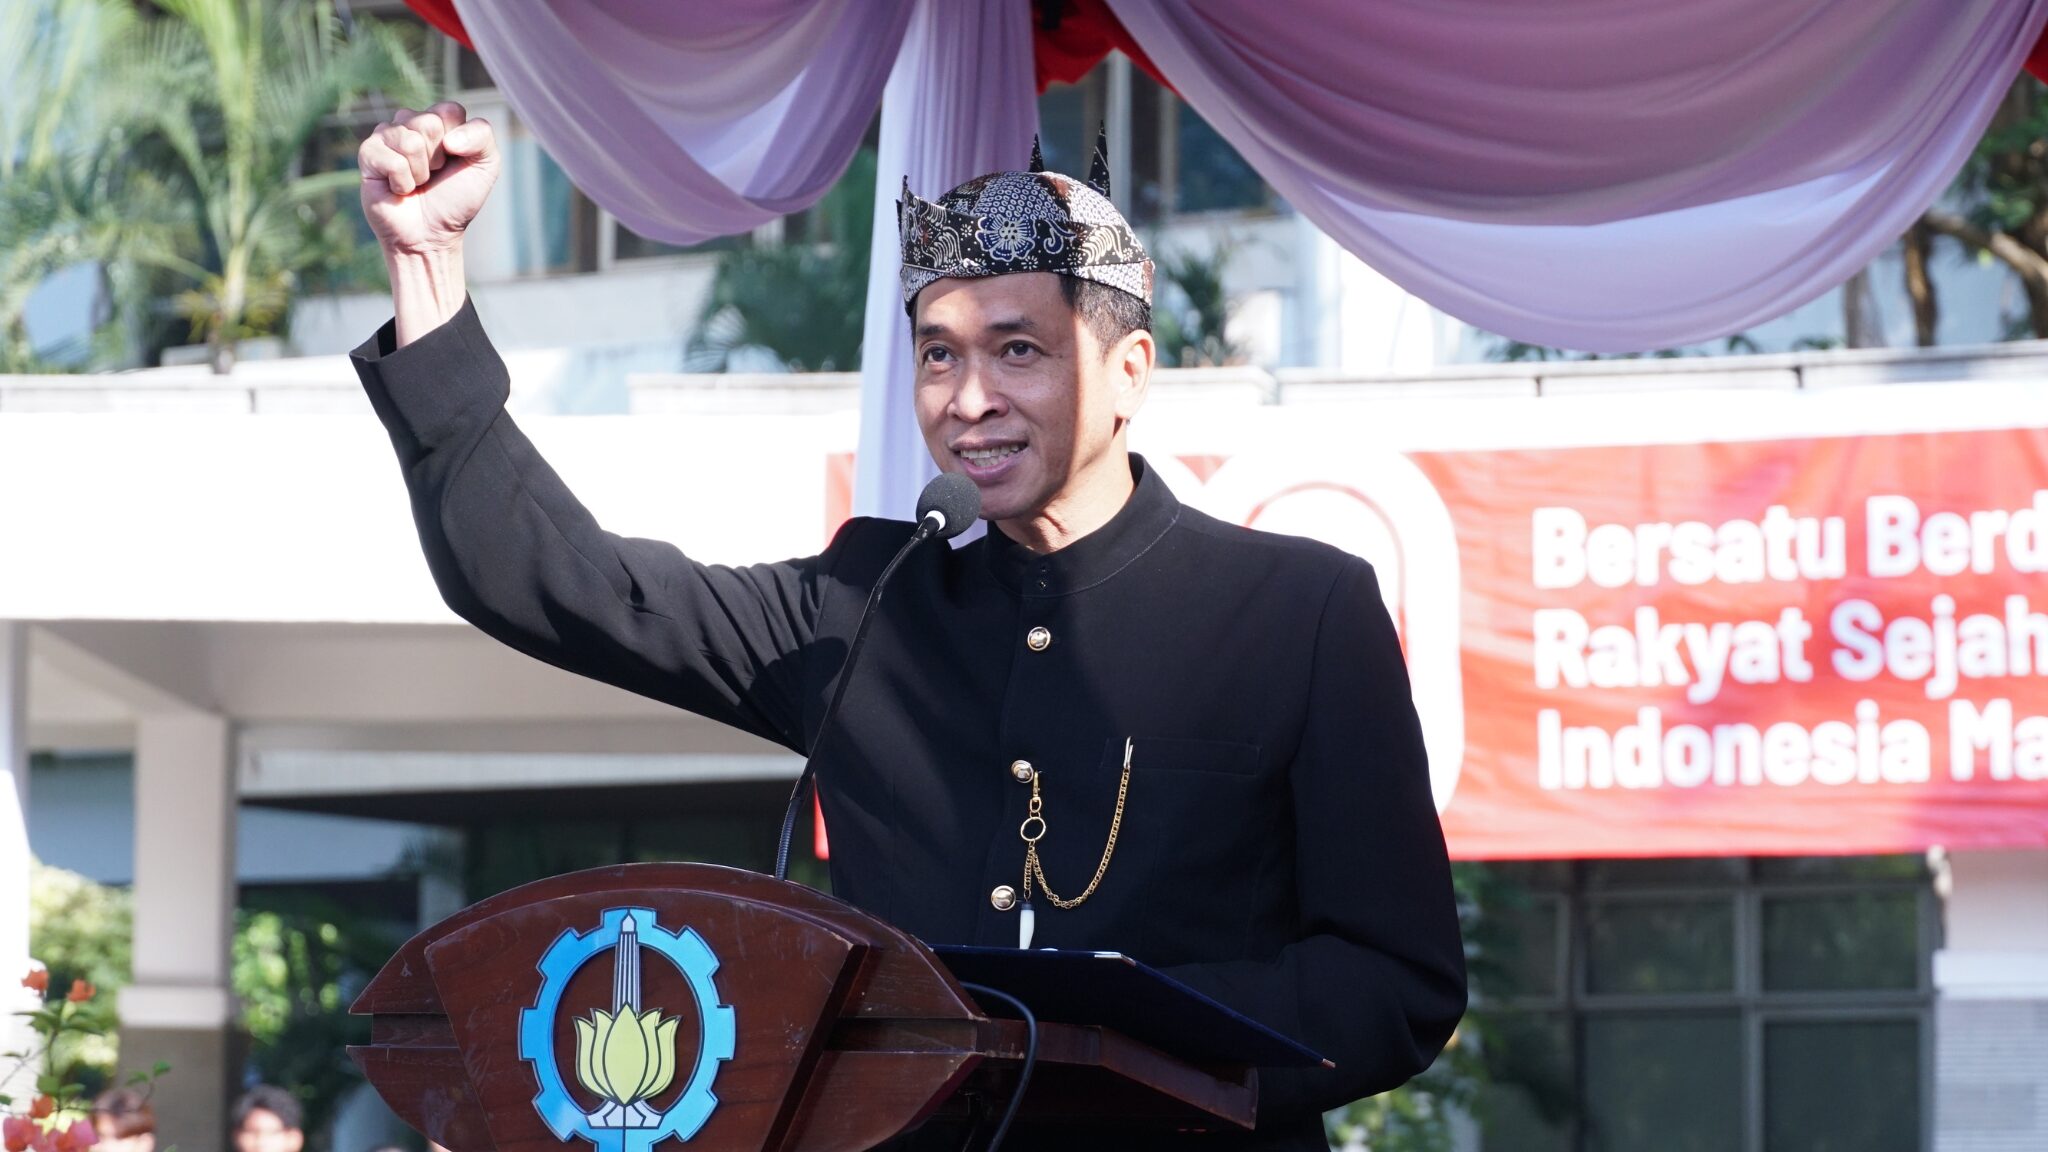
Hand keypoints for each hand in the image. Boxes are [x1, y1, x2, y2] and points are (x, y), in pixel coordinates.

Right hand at [358, 101, 498, 258]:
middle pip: (428, 123)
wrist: (432, 235)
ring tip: (417, 183)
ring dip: (421, 171)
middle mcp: (410, 123)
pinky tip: (399, 189)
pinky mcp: (368, 154)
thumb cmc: (456, 200)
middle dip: (438, 157)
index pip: (449, 110)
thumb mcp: (486, 166)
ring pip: (409, 140)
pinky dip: (403, 182)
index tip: (455, 160)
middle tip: (434, 175)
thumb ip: (482, 135)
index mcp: (438, 121)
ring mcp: (386, 136)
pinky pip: (392, 160)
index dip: (458, 140)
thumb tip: (449, 138)